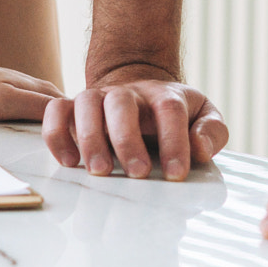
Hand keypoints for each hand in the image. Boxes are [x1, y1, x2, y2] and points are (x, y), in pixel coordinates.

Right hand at [43, 65, 228, 180]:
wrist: (140, 92)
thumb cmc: (174, 115)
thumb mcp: (203, 116)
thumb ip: (212, 131)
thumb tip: (199, 149)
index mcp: (164, 95)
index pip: (170, 109)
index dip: (174, 141)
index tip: (176, 175)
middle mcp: (129, 93)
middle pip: (122, 102)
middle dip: (128, 139)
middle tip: (138, 173)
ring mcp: (99, 98)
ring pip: (86, 103)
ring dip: (90, 137)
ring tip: (99, 171)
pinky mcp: (75, 109)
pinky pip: (56, 111)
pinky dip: (56, 133)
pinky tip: (69, 161)